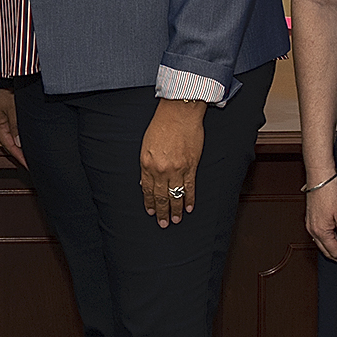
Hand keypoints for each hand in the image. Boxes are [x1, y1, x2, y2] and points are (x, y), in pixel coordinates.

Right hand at [0, 87, 24, 166]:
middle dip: (19, 152)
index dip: (18, 156)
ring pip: (9, 136)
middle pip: (8, 142)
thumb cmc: (5, 87)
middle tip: (30, 161)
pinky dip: (16, 135)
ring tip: (29, 153)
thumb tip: (19, 143)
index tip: (27, 164)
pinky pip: (9, 128)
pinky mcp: (2, 113)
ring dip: (18, 144)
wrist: (3, 75)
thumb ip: (16, 126)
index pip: (8, 145)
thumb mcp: (13, 107)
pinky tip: (23, 138)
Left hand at [139, 99, 205, 227]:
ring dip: (175, 210)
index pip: (148, 190)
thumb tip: (145, 183)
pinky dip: (189, 199)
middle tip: (163, 223)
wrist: (179, 113)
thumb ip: (146, 165)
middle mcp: (161, 170)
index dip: (149, 203)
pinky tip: (189, 208)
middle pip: (161, 196)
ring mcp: (177, 169)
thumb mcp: (146, 146)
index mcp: (147, 164)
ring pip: (175, 195)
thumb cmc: (161, 125)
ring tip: (175, 220)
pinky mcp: (190, 166)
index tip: (150, 212)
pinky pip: (189, 187)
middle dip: (161, 212)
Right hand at [305, 178, 336, 260]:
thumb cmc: (330, 192)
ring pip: (321, 242)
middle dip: (336, 254)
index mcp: (320, 231)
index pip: (332, 252)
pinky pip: (318, 234)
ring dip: (331, 246)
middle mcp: (312, 230)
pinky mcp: (310, 219)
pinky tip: (334, 233)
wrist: (320, 178)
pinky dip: (326, 237)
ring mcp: (310, 224)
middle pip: (325, 250)